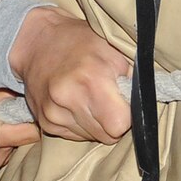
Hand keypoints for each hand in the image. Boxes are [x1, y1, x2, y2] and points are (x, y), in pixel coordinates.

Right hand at [9, 7, 133, 142]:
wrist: (38, 42)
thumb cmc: (80, 42)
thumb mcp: (113, 50)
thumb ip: (132, 80)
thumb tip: (143, 106)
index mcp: (91, 80)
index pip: (120, 124)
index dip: (127, 115)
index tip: (124, 103)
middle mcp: (68, 99)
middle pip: (107, 136)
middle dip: (113, 121)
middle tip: (108, 100)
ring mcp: (53, 113)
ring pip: (91, 137)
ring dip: (96, 123)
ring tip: (89, 98)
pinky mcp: (45, 122)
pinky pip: (75, 136)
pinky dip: (80, 123)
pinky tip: (75, 104)